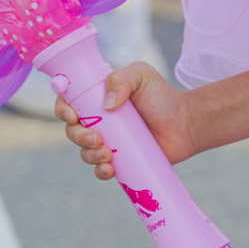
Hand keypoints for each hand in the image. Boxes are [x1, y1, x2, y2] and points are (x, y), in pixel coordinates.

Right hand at [55, 62, 196, 179]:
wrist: (185, 124)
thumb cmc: (163, 96)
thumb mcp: (142, 76)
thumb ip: (121, 79)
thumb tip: (106, 105)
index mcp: (96, 98)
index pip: (68, 101)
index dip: (62, 109)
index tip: (72, 116)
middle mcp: (98, 120)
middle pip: (72, 130)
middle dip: (78, 136)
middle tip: (97, 137)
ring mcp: (108, 142)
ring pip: (84, 152)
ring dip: (89, 155)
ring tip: (107, 153)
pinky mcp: (119, 161)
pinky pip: (100, 170)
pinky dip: (100, 171)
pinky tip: (109, 169)